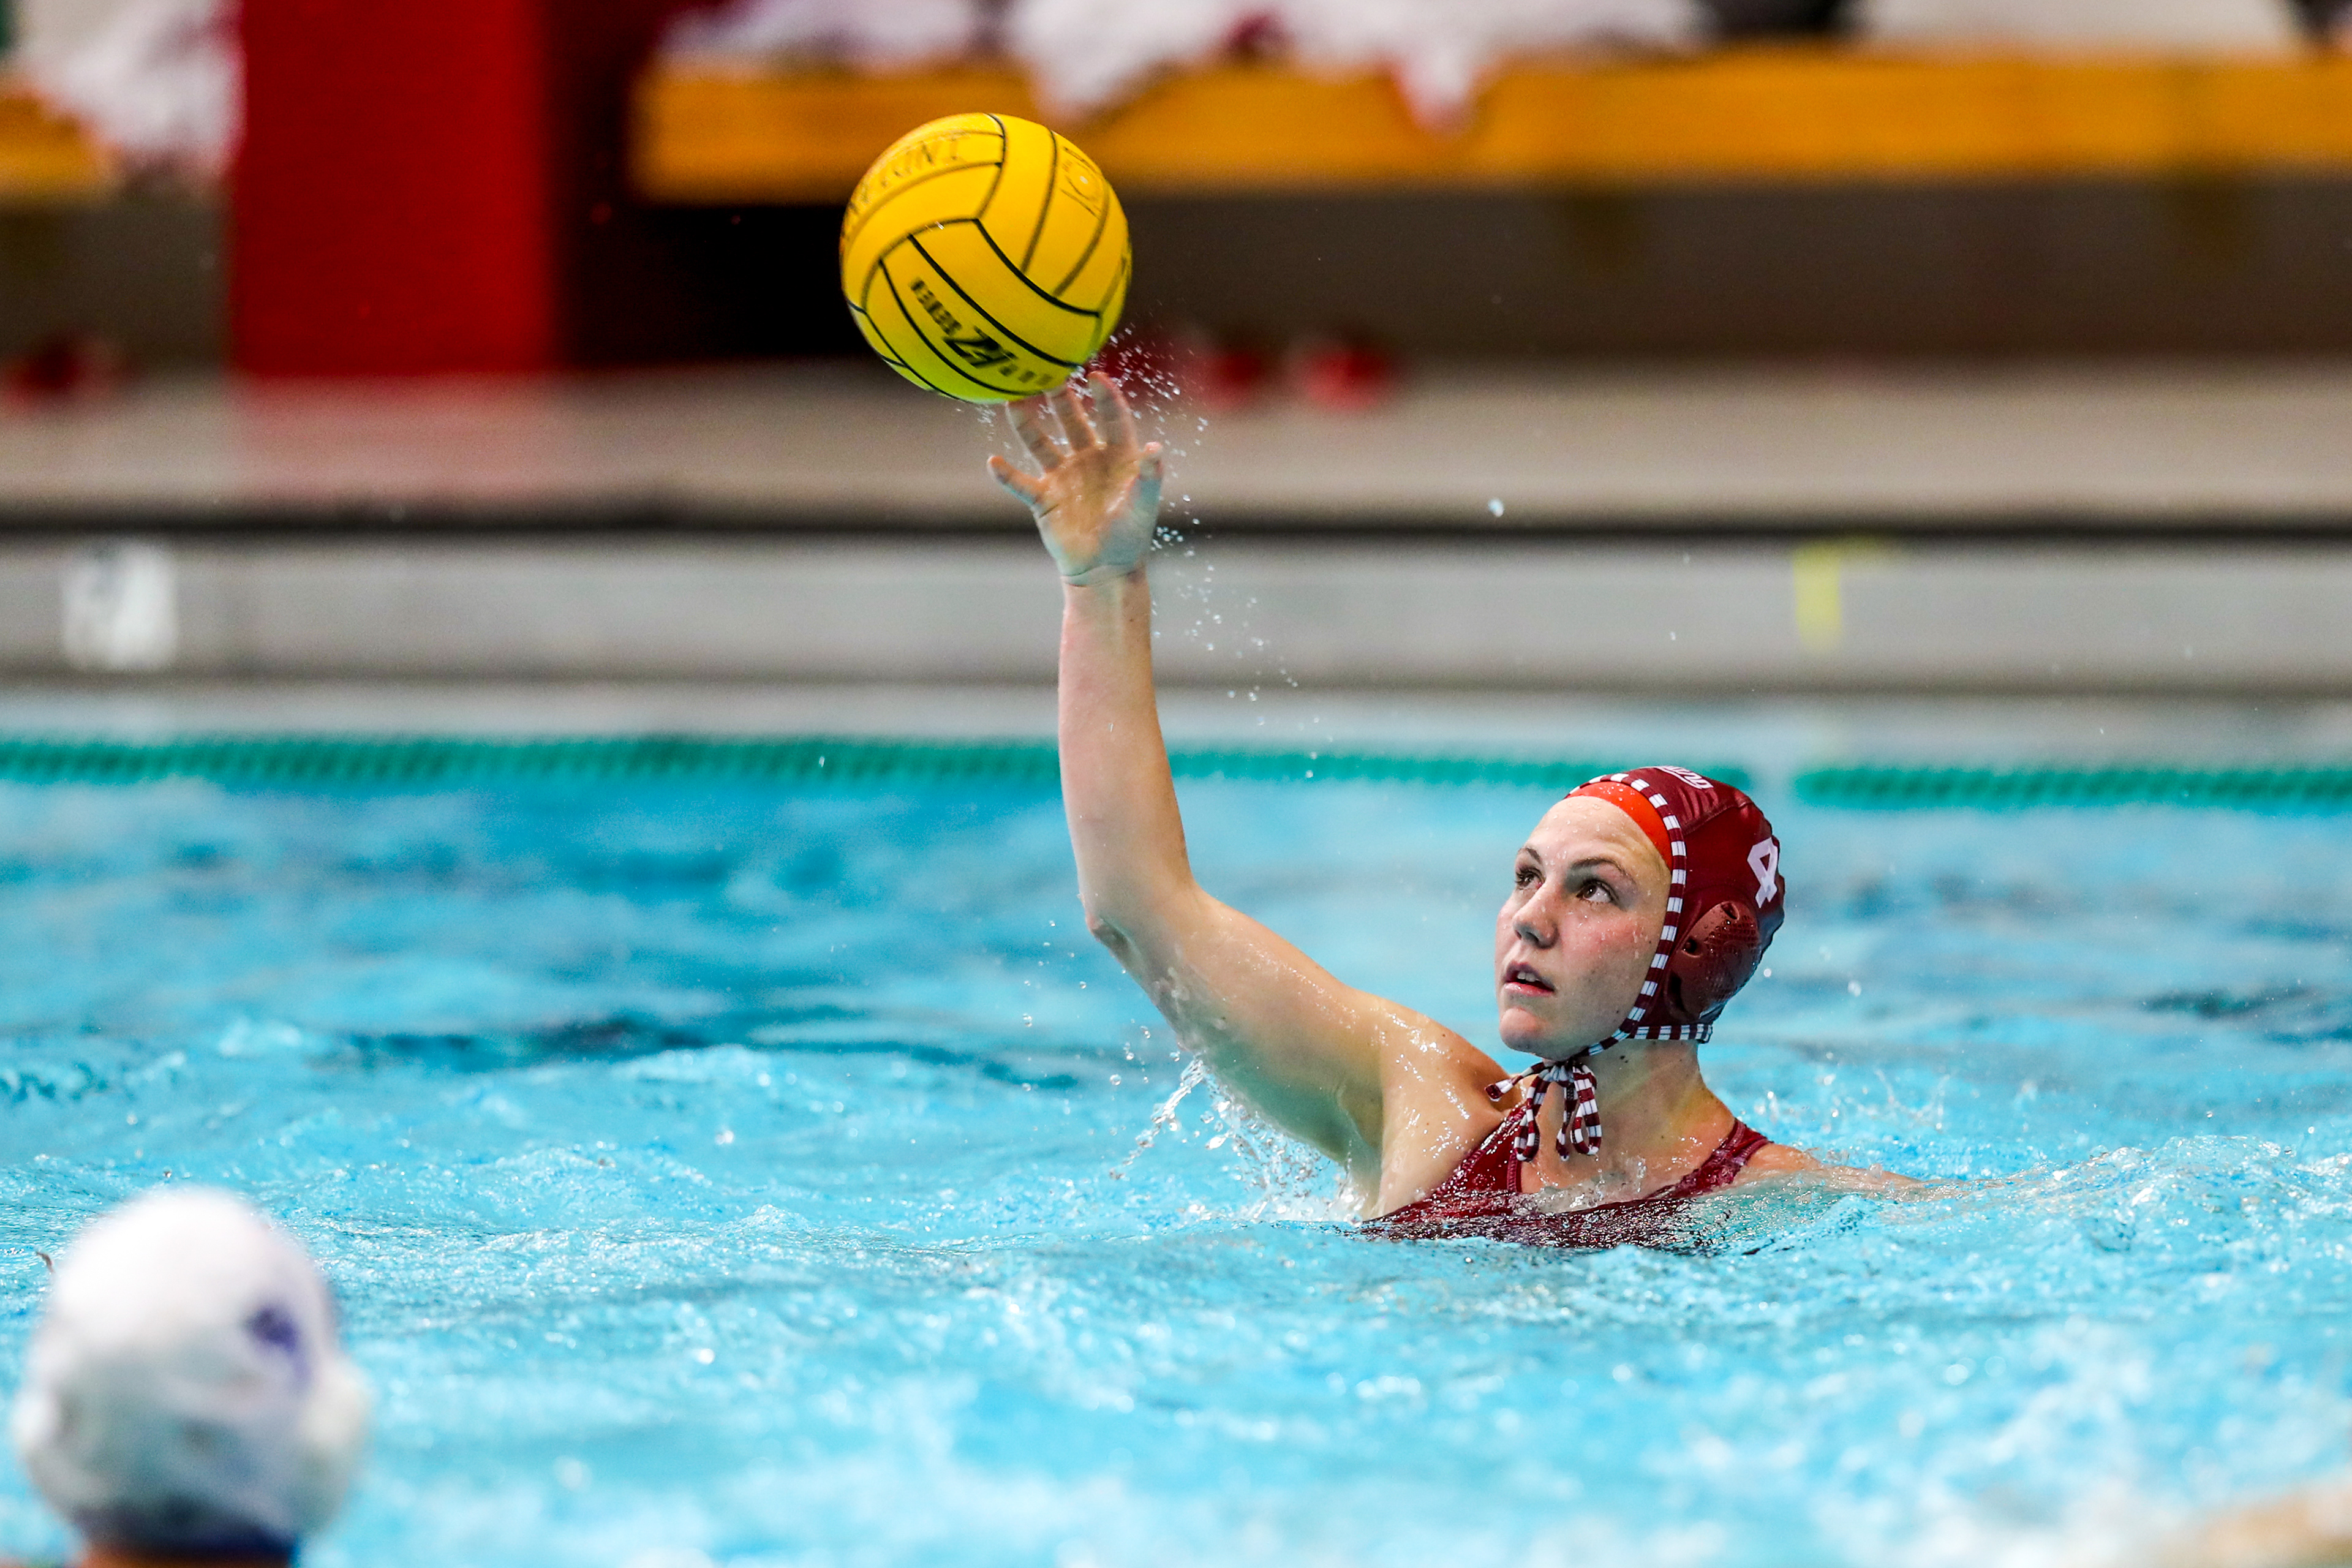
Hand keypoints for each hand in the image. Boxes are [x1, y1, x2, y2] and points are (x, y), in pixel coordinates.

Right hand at [988, 373, 1163, 586]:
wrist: (1105, 569)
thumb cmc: (1130, 536)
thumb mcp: (1143, 505)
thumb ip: (1149, 477)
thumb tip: (1155, 448)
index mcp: (1117, 455)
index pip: (1111, 418)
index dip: (1105, 396)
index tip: (1095, 374)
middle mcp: (1088, 458)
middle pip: (1072, 421)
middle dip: (1060, 397)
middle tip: (1047, 372)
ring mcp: (1063, 476)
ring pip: (1041, 443)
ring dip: (1027, 423)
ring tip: (1012, 400)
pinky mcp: (1044, 499)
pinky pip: (1021, 483)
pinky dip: (1007, 474)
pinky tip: (993, 461)